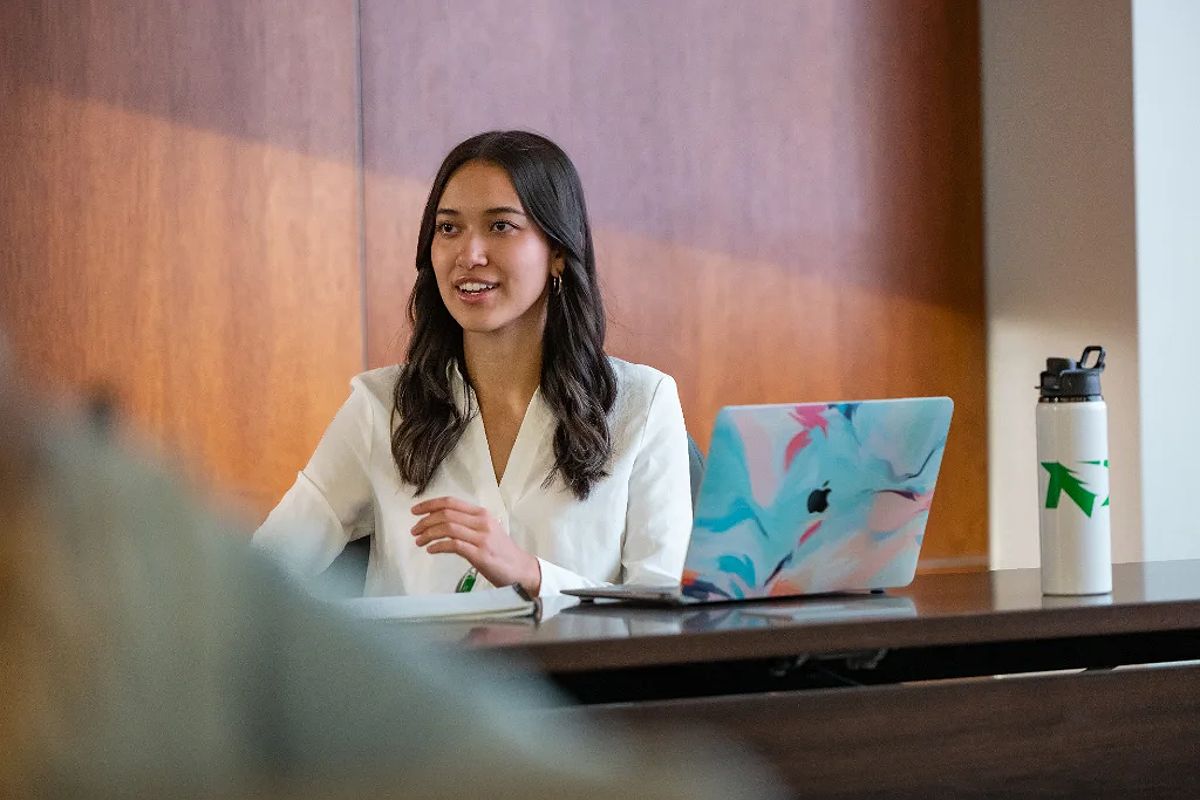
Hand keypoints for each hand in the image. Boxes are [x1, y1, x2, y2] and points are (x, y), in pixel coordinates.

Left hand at [410, 497, 541, 595]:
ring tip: (419, 541)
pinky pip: (453, 545)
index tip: (415, 511)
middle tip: (414, 530)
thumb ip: (468, 524)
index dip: (430, 504)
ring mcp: (481, 538)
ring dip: (429, 534)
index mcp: (482, 514)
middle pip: (446, 514)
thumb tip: (441, 522)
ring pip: (448, 527)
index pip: (451, 502)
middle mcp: (482, 522)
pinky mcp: (480, 554)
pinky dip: (438, 546)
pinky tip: (430, 550)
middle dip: (425, 521)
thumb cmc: (501, 552)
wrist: (521, 570)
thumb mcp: (486, 531)